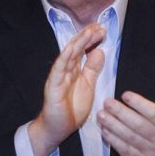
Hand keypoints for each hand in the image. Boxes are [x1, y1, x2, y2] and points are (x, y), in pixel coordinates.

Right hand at [28, 23, 105, 155]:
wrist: (58, 128)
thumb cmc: (71, 108)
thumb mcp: (88, 86)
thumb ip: (92, 69)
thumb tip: (99, 51)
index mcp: (74, 70)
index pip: (82, 50)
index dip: (91, 39)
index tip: (102, 30)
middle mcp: (65, 70)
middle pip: (76, 49)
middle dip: (86, 36)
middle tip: (98, 26)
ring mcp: (58, 77)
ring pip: (67, 55)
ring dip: (78, 43)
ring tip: (88, 32)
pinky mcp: (52, 86)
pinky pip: (58, 70)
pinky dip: (64, 58)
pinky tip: (71, 49)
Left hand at [98, 65, 154, 155]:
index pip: (154, 113)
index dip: (140, 104)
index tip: (125, 94)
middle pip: (139, 125)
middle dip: (121, 113)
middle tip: (107, 102)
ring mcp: (149, 152)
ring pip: (129, 138)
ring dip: (113, 126)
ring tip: (101, 114)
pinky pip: (125, 151)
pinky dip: (113, 141)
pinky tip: (104, 130)